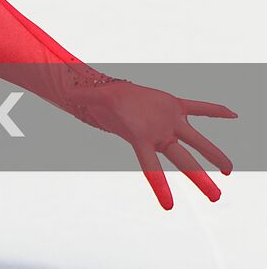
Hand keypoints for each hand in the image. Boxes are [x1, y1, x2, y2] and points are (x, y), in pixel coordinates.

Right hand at [73, 80, 235, 209]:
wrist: (114, 94)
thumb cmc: (102, 102)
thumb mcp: (92, 99)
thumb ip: (83, 98)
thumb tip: (68, 95)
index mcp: (141, 138)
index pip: (150, 166)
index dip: (159, 185)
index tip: (169, 206)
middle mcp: (159, 135)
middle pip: (183, 161)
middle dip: (199, 179)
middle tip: (215, 198)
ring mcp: (169, 122)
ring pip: (196, 141)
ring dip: (214, 155)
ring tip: (228, 170)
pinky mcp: (175, 107)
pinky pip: (199, 108)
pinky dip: (215, 110)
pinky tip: (232, 114)